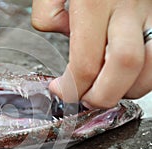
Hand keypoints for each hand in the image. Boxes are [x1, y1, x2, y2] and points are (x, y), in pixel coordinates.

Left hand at [32, 0, 151, 107]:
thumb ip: (48, 12)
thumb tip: (63, 33)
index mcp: (93, 2)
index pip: (86, 64)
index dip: (72, 88)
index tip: (60, 90)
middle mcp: (127, 7)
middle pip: (124, 68)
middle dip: (102, 96)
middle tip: (86, 99)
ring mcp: (150, 10)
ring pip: (151, 66)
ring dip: (127, 89)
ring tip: (106, 89)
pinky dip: (145, 74)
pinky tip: (127, 74)